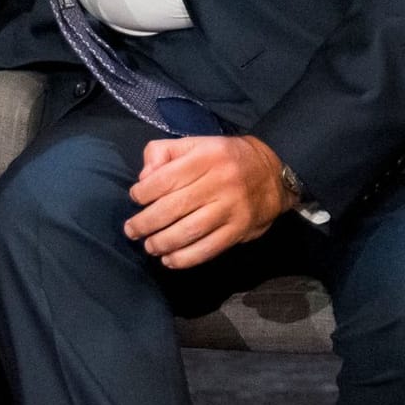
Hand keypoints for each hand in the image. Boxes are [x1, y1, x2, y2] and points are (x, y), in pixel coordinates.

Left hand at [122, 135, 294, 269]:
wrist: (273, 173)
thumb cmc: (223, 158)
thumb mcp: (194, 144)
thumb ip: (163, 153)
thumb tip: (143, 177)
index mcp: (205, 157)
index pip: (166, 178)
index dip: (144, 192)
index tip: (134, 199)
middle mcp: (219, 182)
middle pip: (174, 207)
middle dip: (147, 222)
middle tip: (131, 230)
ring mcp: (231, 208)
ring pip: (190, 231)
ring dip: (163, 243)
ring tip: (149, 246)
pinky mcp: (240, 230)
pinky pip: (210, 248)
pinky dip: (187, 258)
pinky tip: (170, 260)